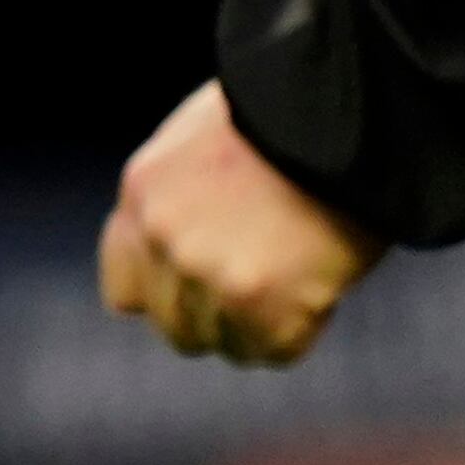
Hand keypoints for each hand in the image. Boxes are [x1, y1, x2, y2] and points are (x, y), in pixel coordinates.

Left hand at [100, 80, 381, 366]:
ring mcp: (206, 277)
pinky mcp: (259, 308)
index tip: (202, 292)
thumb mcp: (200, 143)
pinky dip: (301, 331)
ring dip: (260, 327)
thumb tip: (184, 247)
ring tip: (296, 282)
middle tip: (265, 287)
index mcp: (141, 194)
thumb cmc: (284, 115)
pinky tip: (319, 290)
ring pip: (226, 345)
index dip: (167, 297)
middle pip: (176, 328)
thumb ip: (179, 199)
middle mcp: (161, 240)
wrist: (340, 113)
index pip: (124, 289)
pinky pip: (275, 351)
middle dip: (217, 319)